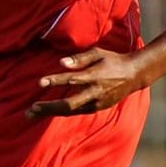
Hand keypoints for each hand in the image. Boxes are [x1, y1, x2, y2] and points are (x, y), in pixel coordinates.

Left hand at [27, 48, 147, 118]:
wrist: (134, 75)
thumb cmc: (112, 60)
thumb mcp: (97, 53)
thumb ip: (79, 58)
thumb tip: (60, 63)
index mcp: (95, 76)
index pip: (72, 80)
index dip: (56, 81)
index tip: (40, 82)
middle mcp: (95, 93)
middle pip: (69, 104)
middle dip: (49, 107)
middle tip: (31, 109)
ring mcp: (96, 103)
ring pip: (70, 111)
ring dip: (50, 112)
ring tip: (31, 113)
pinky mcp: (96, 108)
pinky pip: (75, 111)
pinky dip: (60, 111)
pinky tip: (45, 111)